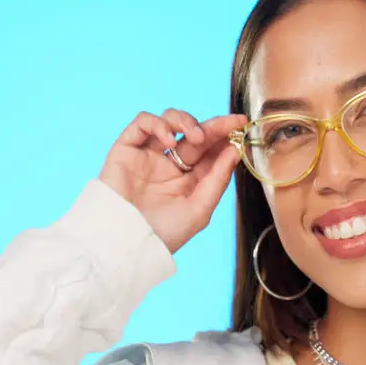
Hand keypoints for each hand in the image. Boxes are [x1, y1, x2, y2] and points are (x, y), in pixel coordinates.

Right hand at [98, 109, 247, 252]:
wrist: (124, 242)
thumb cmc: (163, 234)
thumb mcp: (200, 209)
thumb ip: (218, 179)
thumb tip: (235, 150)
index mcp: (189, 180)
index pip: (210, 150)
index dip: (225, 136)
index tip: (241, 124)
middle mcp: (170, 165)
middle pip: (194, 134)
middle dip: (215, 125)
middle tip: (230, 123)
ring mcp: (148, 155)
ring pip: (169, 121)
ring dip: (186, 121)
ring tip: (196, 137)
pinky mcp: (127, 149)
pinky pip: (142, 123)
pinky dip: (158, 124)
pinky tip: (168, 140)